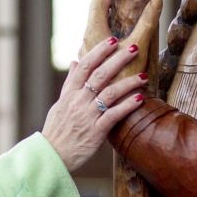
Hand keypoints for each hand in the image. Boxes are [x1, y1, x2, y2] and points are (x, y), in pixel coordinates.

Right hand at [44, 0, 161, 171]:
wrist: (52, 156)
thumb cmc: (57, 129)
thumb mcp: (60, 103)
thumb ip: (70, 83)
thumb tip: (75, 61)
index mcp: (70, 93)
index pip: (85, 66)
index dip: (99, 51)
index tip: (113, 40)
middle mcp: (78, 101)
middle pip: (100, 75)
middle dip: (118, 60)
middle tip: (134, 48)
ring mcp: (87, 116)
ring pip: (110, 93)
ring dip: (128, 83)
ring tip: (144, 75)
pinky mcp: (96, 132)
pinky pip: (114, 115)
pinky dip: (127, 105)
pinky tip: (140, 98)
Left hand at [81, 0, 159, 82]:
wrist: (112, 108)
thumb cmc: (125, 78)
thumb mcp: (139, 46)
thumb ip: (147, 22)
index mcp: (94, 32)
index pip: (98, 1)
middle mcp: (86, 41)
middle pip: (94, 12)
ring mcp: (86, 53)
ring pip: (94, 28)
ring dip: (105, 14)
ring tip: (116, 4)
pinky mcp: (90, 64)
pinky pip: (95, 41)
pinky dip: (105, 31)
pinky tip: (112, 33)